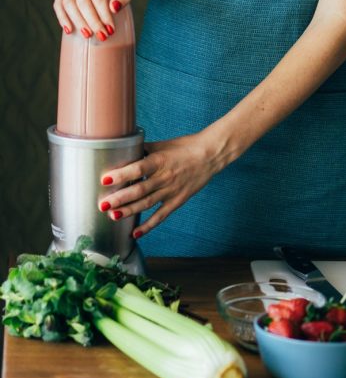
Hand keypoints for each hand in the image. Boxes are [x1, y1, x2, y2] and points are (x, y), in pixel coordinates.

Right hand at [53, 0, 137, 38]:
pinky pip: (58, 3)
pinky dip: (62, 17)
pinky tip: (69, 30)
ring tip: (88, 35)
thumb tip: (114, 8)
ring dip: (77, 21)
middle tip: (101, 36)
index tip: (111, 30)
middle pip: (82, 0)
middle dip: (92, 21)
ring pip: (68, 3)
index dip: (103, 15)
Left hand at [97, 128, 233, 237]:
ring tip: (113, 216)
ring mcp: (172, 190)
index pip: (138, 168)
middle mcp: (165, 177)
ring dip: (129, 211)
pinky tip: (135, 233)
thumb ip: (143, 150)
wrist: (210, 155)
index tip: (105, 179)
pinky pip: (161, 215)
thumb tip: (123, 151)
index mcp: (160, 160)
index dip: (122, 174)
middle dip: (120, 198)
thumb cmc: (185, 147)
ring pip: (147, 204)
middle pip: (140, 190)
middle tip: (103, 204)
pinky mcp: (178, 200)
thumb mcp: (163, 144)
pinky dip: (149, 226)